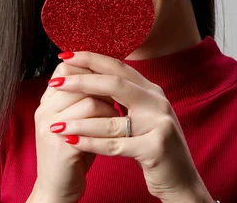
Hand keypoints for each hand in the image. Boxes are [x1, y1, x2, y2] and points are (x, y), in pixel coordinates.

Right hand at [32, 60, 119, 201]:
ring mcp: (50, 127)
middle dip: (104, 86)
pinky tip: (117, 131)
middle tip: (119, 96)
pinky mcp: (61, 145)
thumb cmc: (73, 155)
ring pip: (89, 100)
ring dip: (110, 106)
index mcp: (47, 101)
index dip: (90, 68)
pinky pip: (91, 124)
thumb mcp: (75, 122)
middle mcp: (44, 110)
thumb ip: (84, 99)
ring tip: (118, 115)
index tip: (109, 78)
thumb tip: (110, 74)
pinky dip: (109, 124)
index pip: (66, 68)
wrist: (57, 190)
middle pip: (78, 79)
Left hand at [46, 51, 212, 202]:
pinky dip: (91, 144)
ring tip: (56, 124)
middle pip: (115, 85)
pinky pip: (115, 145)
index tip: (65, 55)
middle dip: (81, 82)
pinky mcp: (156, 149)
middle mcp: (158, 102)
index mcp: (152, 91)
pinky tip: (72, 142)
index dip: (91, 59)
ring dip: (80, 122)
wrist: (181, 180)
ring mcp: (160, 125)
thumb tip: (90, 74)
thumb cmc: (153, 146)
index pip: (118, 67)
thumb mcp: (142, 115)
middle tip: (55, 83)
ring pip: (112, 120)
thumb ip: (124, 96)